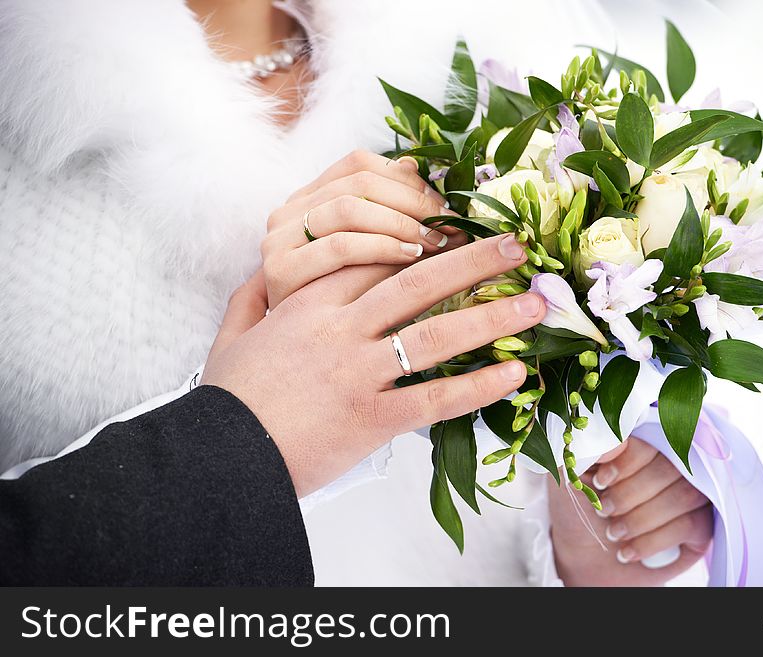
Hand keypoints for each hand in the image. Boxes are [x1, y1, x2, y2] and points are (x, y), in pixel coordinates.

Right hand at [202, 234, 544, 496]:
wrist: (220, 461)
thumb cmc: (230, 400)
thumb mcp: (232, 336)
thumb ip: (252, 298)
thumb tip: (263, 273)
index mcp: (310, 303)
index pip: (374, 257)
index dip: (421, 242)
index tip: (458, 233)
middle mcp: (342, 330)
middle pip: (418, 282)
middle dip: (473, 260)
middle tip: (517, 244)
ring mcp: (361, 372)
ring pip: (437, 333)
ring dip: (493, 316)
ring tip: (536, 302)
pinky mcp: (374, 418)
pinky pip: (437, 398)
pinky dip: (479, 386)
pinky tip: (515, 374)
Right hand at [261, 150, 466, 308]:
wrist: (276, 368)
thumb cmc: (324, 312)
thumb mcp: (353, 258)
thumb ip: (379, 218)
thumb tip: (423, 182)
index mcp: (305, 200)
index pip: (359, 164)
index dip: (408, 181)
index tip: (443, 207)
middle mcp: (287, 214)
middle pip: (361, 183)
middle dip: (415, 202)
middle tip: (450, 227)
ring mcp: (279, 241)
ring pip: (351, 209)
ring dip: (403, 223)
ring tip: (436, 243)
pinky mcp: (281, 273)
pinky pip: (341, 247)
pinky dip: (383, 248)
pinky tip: (412, 260)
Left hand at [548, 436, 712, 585]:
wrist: (583, 558)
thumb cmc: (577, 510)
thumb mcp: (570, 475)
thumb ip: (586, 448)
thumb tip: (616, 438)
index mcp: (640, 443)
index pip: (652, 438)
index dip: (627, 462)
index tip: (600, 482)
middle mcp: (671, 463)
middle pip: (671, 467)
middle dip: (630, 495)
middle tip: (604, 511)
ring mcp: (691, 493)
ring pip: (685, 494)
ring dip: (641, 519)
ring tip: (613, 533)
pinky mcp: (700, 526)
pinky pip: (692, 525)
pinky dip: (653, 541)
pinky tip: (628, 551)